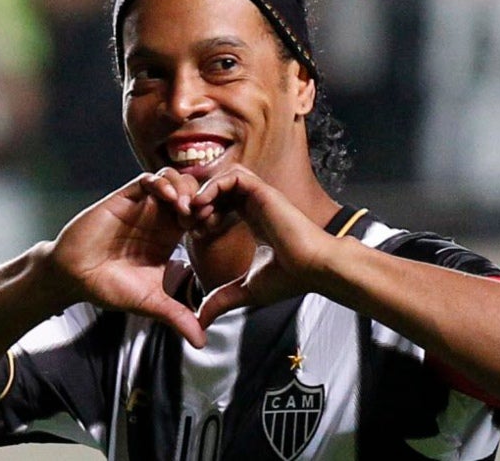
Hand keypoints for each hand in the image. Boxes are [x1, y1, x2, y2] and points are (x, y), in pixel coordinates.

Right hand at [44, 168, 205, 347]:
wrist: (74, 278)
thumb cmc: (111, 288)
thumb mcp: (151, 303)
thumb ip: (177, 316)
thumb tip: (202, 343)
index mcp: (170, 236)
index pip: (200, 215)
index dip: (212, 217)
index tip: (214, 230)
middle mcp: (159, 218)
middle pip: (192, 191)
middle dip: (203, 198)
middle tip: (204, 217)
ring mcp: (142, 206)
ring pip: (173, 179)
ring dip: (185, 188)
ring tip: (187, 209)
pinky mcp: (124, 198)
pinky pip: (148, 179)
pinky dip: (163, 183)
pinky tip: (169, 199)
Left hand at [191, 166, 336, 328]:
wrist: (314, 270)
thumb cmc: (290, 279)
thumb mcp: (246, 289)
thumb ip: (221, 299)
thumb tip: (200, 321)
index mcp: (253, 220)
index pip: (221, 205)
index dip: (202, 216)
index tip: (194, 235)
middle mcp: (256, 205)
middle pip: (218, 189)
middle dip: (197, 202)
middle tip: (185, 222)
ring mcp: (260, 196)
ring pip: (223, 178)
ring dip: (203, 192)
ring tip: (192, 213)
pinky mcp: (264, 191)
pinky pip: (233, 176)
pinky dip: (213, 187)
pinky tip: (202, 206)